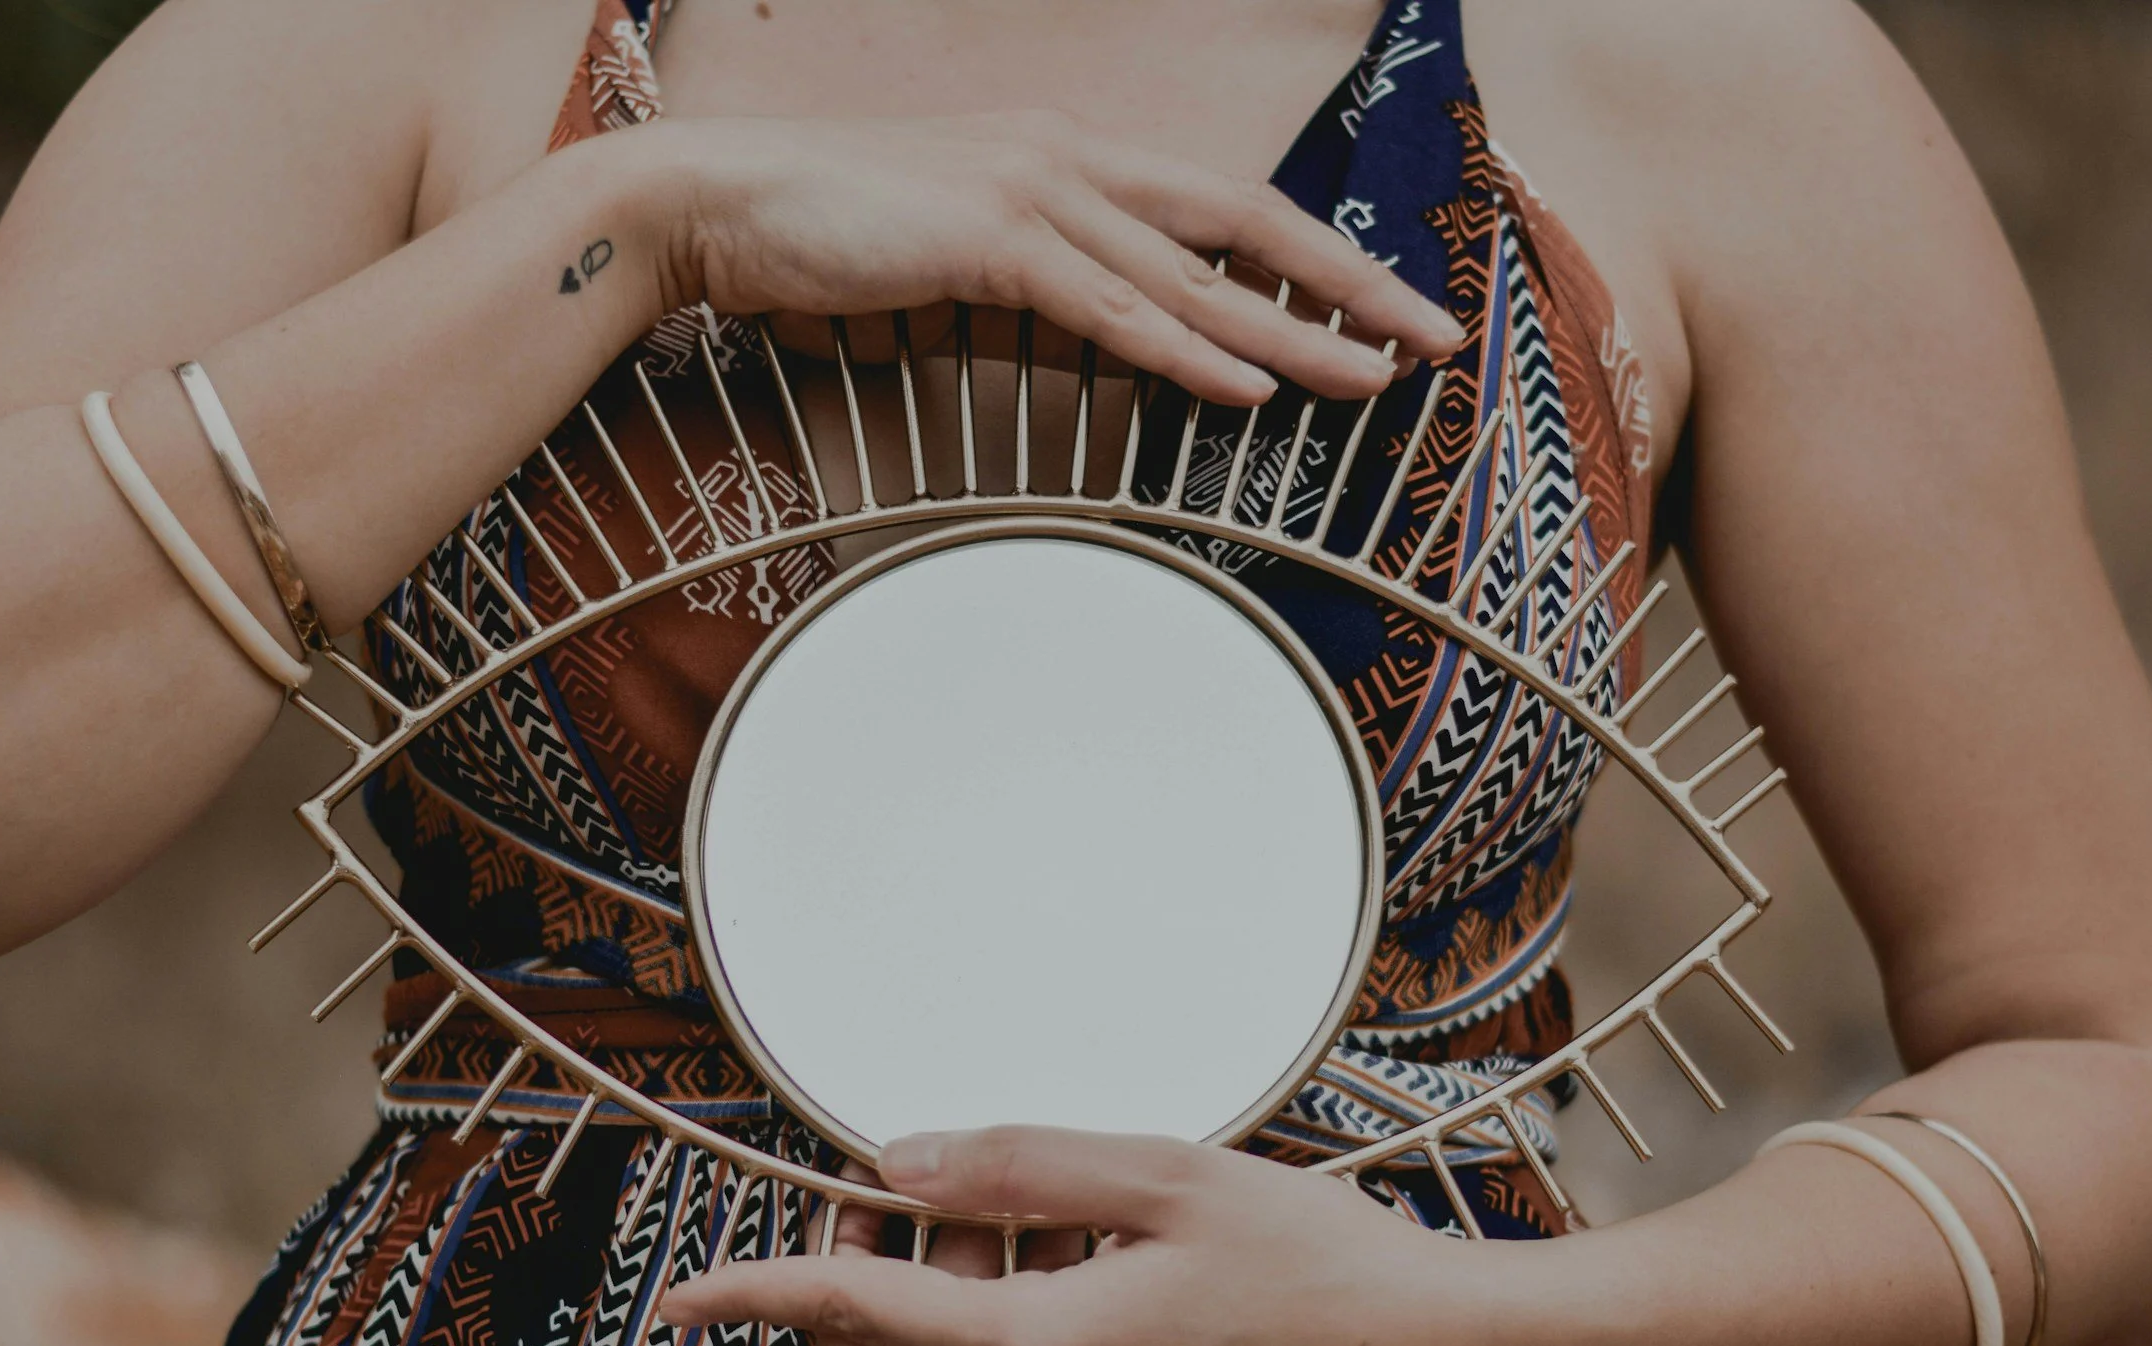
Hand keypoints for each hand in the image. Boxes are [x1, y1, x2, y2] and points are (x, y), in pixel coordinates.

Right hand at [626, 111, 1466, 405]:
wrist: (718, 200)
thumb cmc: (829, 236)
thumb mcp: (959, 264)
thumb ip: (1042, 302)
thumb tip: (1107, 359)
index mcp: (1070, 157)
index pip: (1222, 209)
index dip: (1313, 258)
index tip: (1384, 306)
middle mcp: (1070, 158)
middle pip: (1243, 226)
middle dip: (1349, 285)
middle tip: (1433, 336)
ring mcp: (1034, 190)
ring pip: (1193, 275)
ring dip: (1292, 331)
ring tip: (1373, 377)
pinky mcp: (990, 236)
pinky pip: (1112, 307)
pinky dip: (1188, 350)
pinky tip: (1253, 382)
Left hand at [660, 1126, 1505, 1345]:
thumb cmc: (1311, 1261)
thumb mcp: (1160, 1176)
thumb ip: (1019, 1164)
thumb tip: (902, 1159)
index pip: (850, 1319)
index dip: (756, 1296)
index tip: (684, 1294)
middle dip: (853, 1274)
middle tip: (903, 1182)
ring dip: (937, 1289)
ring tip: (1038, 1201)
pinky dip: (994, 1315)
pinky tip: (1078, 1246)